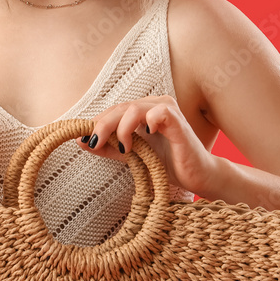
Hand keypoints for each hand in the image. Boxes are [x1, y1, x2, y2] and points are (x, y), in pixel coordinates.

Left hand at [78, 95, 217, 194]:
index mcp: (143, 109)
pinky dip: (145, 123)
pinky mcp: (178, 121)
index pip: (113, 110)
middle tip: (93, 143)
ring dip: (120, 128)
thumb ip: (110, 148)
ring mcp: (167, 110)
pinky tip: (144, 138)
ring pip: (133, 108)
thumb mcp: (133, 155)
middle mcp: (154, 104)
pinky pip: (157, 113)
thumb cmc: (167, 164)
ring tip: (123, 148)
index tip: (81, 140)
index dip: (96, 123)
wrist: (197, 176)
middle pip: (119, 108)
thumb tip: (81, 143)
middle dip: (102, 126)